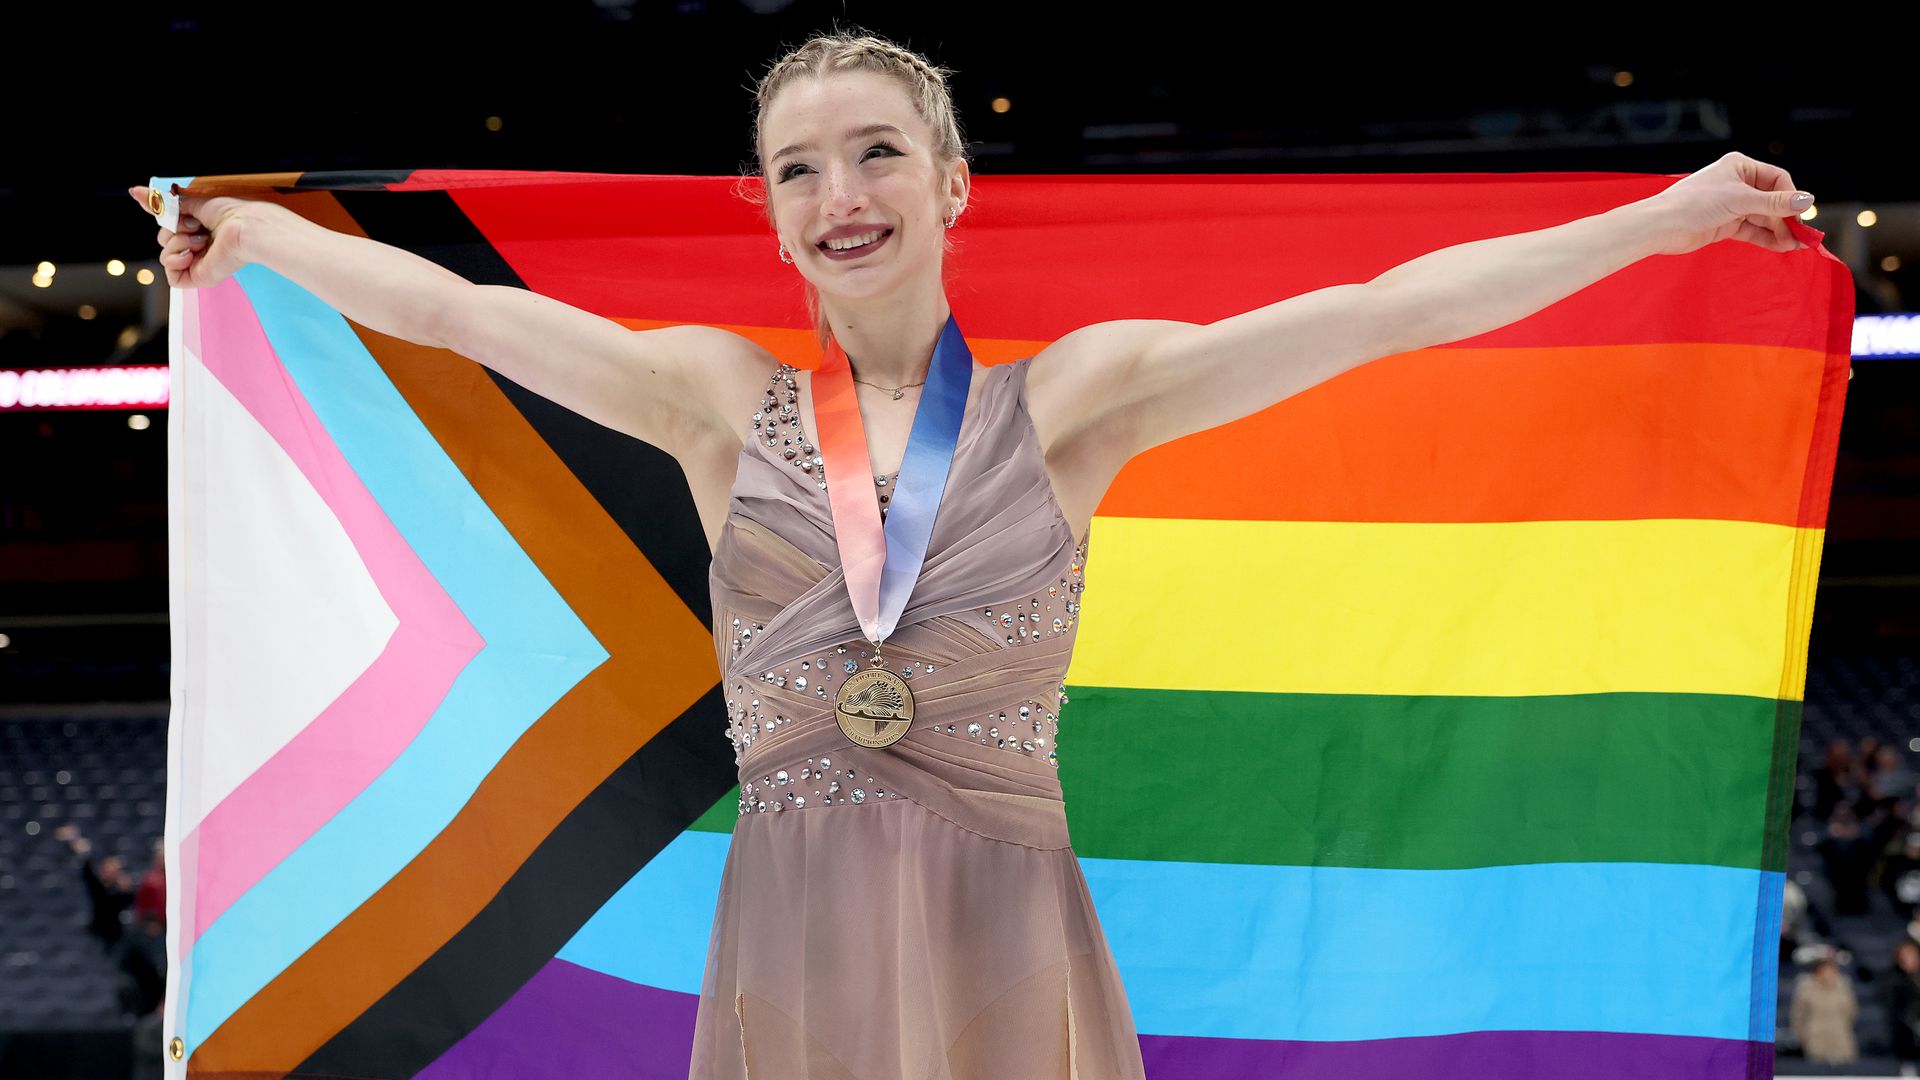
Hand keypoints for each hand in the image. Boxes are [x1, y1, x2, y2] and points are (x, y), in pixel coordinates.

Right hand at [128, 183, 259, 288]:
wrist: (243, 226)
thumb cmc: (229, 212)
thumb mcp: (189, 201)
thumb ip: (160, 201)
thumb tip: (133, 191)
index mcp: (197, 229)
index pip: (168, 226)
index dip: (164, 218)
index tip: (163, 206)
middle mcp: (197, 247)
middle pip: (163, 240)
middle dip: (174, 229)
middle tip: (197, 225)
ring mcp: (197, 263)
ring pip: (165, 256)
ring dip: (178, 242)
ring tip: (201, 239)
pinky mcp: (198, 277)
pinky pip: (171, 276)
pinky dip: (175, 261)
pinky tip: (191, 254)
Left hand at [1645, 151, 1813, 256]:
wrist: (1661, 226)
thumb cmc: (1695, 204)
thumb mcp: (1740, 200)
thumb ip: (1774, 203)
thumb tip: (1807, 200)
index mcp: (1739, 166)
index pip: (1777, 179)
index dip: (1790, 197)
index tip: (1800, 215)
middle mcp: (1737, 183)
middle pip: (1772, 200)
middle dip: (1787, 218)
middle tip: (1802, 237)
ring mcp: (1731, 205)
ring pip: (1764, 218)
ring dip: (1779, 231)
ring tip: (1795, 246)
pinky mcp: (1725, 224)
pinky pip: (1753, 230)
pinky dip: (1767, 238)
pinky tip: (1781, 247)